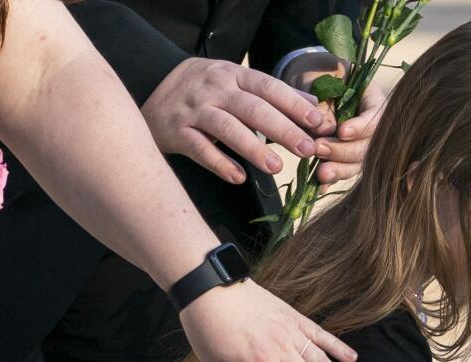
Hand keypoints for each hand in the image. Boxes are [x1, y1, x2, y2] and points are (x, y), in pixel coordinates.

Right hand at [144, 57, 327, 184]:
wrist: (153, 87)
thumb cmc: (207, 89)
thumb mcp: (237, 81)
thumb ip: (274, 94)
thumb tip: (315, 107)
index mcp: (234, 75)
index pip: (268, 87)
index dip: (293, 104)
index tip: (318, 121)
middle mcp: (215, 90)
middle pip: (253, 109)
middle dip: (283, 129)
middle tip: (308, 149)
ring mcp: (195, 111)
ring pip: (227, 129)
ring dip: (253, 148)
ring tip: (277, 167)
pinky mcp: (178, 132)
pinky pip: (200, 149)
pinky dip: (219, 164)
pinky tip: (238, 177)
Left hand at [314, 85, 387, 185]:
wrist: (310, 80)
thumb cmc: (317, 73)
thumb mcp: (319, 78)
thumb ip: (325, 100)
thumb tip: (328, 128)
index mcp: (373, 99)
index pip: (375, 117)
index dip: (361, 127)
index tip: (341, 131)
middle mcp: (374, 125)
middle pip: (369, 145)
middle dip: (345, 151)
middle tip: (319, 148)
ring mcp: (363, 143)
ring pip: (359, 163)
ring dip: (341, 170)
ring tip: (320, 173)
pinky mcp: (349, 158)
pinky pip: (345, 171)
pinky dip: (333, 179)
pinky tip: (321, 185)